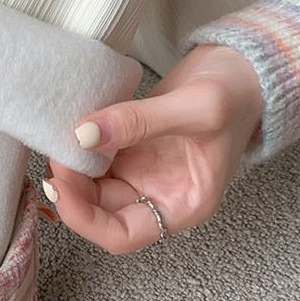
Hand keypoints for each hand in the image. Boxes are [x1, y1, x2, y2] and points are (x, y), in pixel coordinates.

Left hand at [44, 43, 264, 253]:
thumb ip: (138, 121)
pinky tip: (71, 123)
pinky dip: (82, 141)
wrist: (243, 66)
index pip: (122, 234)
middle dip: (73, 187)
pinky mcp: (134, 141)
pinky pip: (99, 150)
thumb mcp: (195, 108)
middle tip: (56, 151)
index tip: (61, 187)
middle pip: (101, 208)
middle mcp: (159, 193)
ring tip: (58, 135)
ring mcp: (145, 167)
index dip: (85, 219)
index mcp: (182, 204)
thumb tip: (85, 134)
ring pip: (94, 180)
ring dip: (73, 164)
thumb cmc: (236, 96)